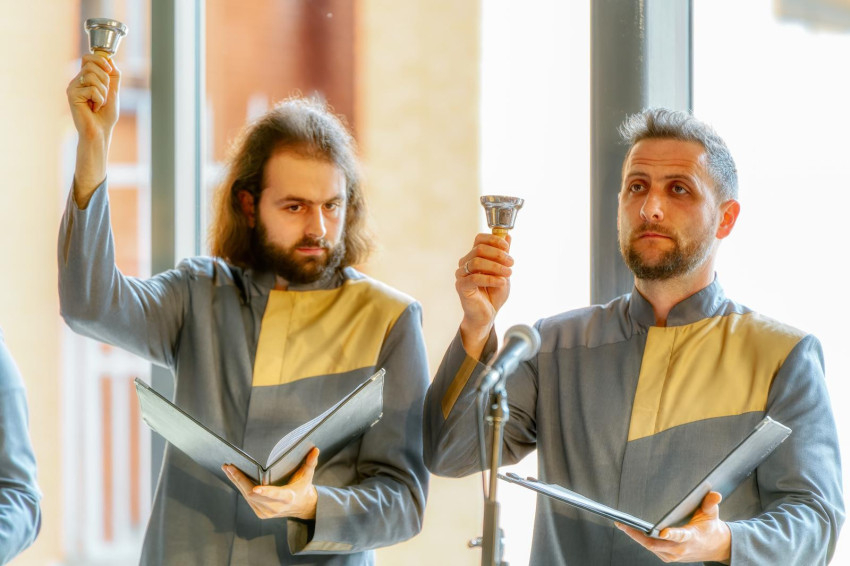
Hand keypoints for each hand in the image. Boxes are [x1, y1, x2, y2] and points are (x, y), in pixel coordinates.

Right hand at [67, 54, 119, 142]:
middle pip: (91, 65)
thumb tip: (109, 59)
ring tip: (99, 103)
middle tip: (104, 95)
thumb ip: (112, 76)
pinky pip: (91, 89)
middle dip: (105, 80)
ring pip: (91, 76)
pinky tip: (94, 108)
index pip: (88, 58)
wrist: (100, 131)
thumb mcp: (113, 91)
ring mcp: (73, 87)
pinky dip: (99, 100)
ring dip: (102, 92)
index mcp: (85, 78)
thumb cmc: (106, 114)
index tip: (109, 70)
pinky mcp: (72, 95)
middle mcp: (77, 81)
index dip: (100, 60)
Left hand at [222, 447, 319, 520]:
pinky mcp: (260, 513)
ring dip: (236, 482)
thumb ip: (310, 463)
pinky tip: (233, 476)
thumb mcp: (308, 475)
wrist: (301, 506)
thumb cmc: (303, 487)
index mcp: (288, 497)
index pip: (275, 495)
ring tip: (227, 468)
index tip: (256, 488)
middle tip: (229, 466)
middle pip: (253, 494)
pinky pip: (247, 499)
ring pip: (247, 497)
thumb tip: (316, 448)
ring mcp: (266, 512)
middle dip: (239, 480)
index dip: (265, 492)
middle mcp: (275, 508)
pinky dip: (239, 487)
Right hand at [455, 233, 513, 357]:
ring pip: (476, 262)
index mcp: (474, 256)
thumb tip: (507, 235)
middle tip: (511, 262)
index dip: (494, 240)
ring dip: (496, 266)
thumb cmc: (493, 293)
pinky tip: (501, 282)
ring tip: (508, 273)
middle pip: (479, 249)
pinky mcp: (461, 286)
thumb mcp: (503, 271)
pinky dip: (490, 278)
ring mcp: (461, 274)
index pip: (479, 239)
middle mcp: (465, 263)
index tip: (507, 248)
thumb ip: (503, 255)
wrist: (487, 314)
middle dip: (498, 254)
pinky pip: (474, 278)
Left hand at [616, 491, 730, 563]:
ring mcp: (673, 555)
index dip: (671, 534)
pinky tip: (631, 530)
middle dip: (638, 535)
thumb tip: (715, 494)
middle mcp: (681, 549)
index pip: (680, 536)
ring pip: (651, 547)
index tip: (662, 531)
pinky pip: (651, 549)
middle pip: (656, 544)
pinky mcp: (667, 556)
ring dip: (635, 537)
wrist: (714, 547)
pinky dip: (641, 540)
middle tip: (623, 524)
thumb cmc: (709, 527)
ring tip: (622, 525)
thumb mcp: (712, 514)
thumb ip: (711, 503)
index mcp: (692, 538)